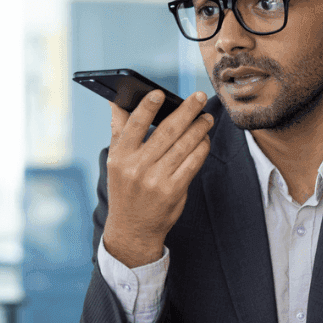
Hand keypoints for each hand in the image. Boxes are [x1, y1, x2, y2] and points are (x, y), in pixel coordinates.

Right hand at [102, 90, 213, 267]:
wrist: (133, 229)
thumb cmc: (125, 189)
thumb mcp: (115, 162)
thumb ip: (119, 131)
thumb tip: (116, 100)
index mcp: (120, 156)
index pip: (135, 125)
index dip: (148, 107)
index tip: (160, 93)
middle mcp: (137, 168)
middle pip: (166, 132)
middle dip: (186, 111)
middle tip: (200, 97)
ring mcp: (156, 181)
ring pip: (183, 146)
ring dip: (199, 128)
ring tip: (207, 118)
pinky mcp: (173, 191)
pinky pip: (192, 164)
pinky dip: (201, 148)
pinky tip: (205, 139)